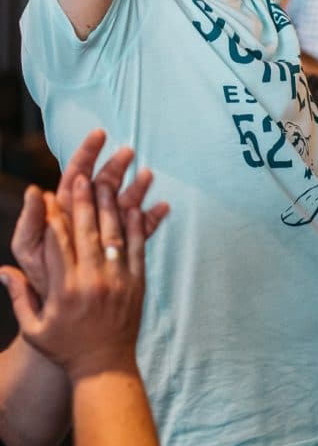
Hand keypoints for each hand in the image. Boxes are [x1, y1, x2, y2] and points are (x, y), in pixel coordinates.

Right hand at [1, 175, 150, 382]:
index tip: (49, 194)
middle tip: (81, 176)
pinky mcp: (136, 283)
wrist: (105, 367)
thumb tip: (3, 271)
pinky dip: (135, 226)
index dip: (53, 217)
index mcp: (64, 290)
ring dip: (109, 206)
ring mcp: (117, 281)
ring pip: (113, 235)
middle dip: (83, 202)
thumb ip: (19, 298)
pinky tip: (132, 206)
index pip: (58, 244)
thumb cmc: (66, 348)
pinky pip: (136, 248)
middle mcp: (91, 282)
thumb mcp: (34, 330)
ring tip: (105, 182)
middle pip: (86, 233)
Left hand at [11, 130, 167, 298]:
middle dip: (115, 165)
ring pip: (123, 203)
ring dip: (136, 188)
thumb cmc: (40, 276)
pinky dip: (150, 219)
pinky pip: (138, 230)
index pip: (76, 172)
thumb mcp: (27, 248)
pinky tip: (163, 208)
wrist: (57, 311)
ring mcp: (106, 229)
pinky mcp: (120, 247)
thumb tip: (36, 191)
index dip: (87, 152)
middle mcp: (88, 214)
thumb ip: (31, 221)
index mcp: (65, 208)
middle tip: (128, 151)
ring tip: (148, 175)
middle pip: (103, 183)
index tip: (99, 135)